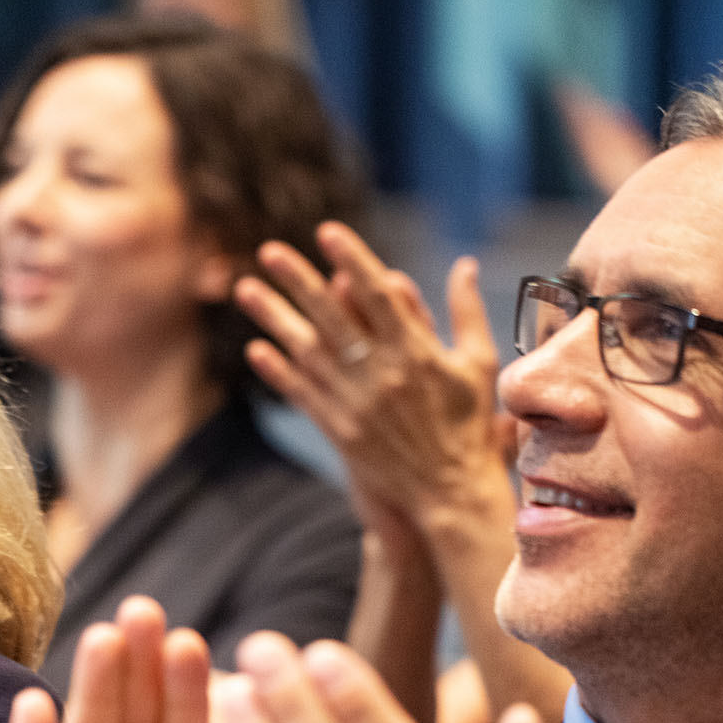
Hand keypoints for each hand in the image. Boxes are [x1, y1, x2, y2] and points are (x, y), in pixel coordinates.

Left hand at [234, 224, 515, 543]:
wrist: (449, 491)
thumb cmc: (468, 424)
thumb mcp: (478, 363)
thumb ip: (466, 311)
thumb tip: (464, 263)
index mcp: (417, 352)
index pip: (377, 294)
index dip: (351, 259)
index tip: (327, 230)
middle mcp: (382, 374)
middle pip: (333, 315)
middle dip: (299, 279)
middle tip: (269, 249)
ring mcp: (356, 403)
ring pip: (308, 351)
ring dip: (274, 318)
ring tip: (245, 289)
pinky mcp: (340, 431)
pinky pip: (303, 394)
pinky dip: (279, 371)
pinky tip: (256, 349)